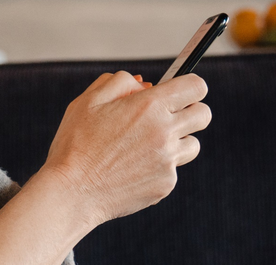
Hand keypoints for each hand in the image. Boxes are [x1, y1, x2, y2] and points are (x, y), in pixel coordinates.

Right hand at [38, 71, 210, 223]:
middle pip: (204, 115)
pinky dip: (159, 167)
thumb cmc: (75, 144)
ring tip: (145, 146)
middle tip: (167, 117)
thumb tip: (144, 85)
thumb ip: (120, 82)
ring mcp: (168, 161)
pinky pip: (173, 170)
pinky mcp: (165, 185)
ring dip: (177, 141)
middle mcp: (164, 132)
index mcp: (149, 106)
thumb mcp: (89, 100)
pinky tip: (132, 169)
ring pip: (192, 145)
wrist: (71, 193)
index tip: (179, 92)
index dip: (189, 86)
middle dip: (190, 111)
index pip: (196, 87)